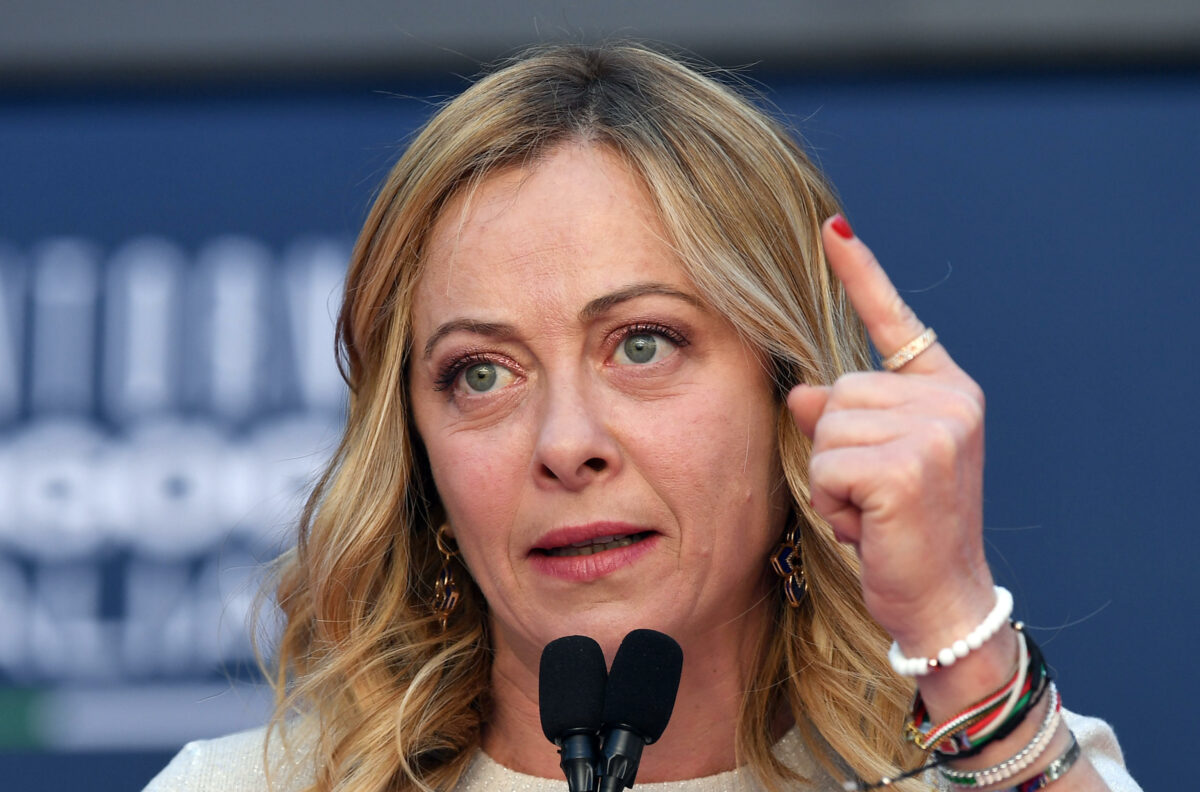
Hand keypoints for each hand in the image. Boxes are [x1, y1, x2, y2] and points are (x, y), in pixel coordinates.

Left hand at [788, 216, 992, 654]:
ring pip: (825, 426)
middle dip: (836, 448)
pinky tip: (868, 524)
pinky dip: (831, 502)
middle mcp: (949, 402)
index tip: (831, 228)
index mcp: (945, 391)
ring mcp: (933, 431)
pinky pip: (826, 464)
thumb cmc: (903, 531)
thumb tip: (803, 389)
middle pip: (837, 388)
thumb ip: (842, 415)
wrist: (943, 601)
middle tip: (873, 494)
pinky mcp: (906, 466)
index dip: (861, 274)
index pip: (895, 322)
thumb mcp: (869, 463)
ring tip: (871, 510)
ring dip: (832, 478)